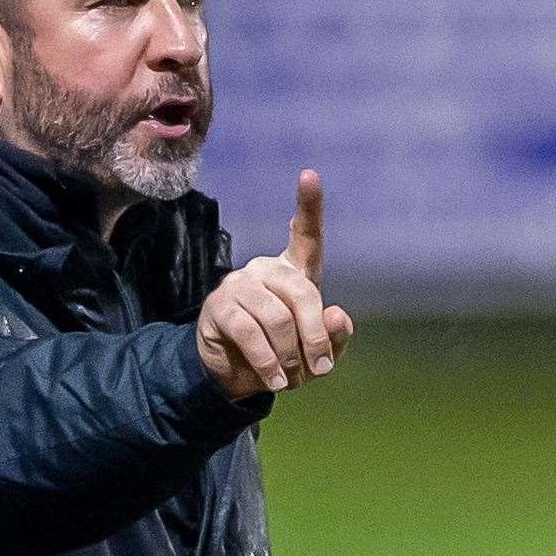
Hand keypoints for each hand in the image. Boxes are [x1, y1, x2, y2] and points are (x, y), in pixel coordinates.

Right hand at [196, 168, 354, 398]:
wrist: (235, 376)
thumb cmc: (283, 355)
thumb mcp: (316, 352)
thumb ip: (333, 335)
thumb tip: (337, 315)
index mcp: (293, 272)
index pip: (305, 236)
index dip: (309, 206)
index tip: (309, 174)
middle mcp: (265, 270)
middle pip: (302, 292)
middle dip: (315, 336)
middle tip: (319, 368)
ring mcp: (238, 285)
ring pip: (277, 317)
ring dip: (289, 357)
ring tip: (289, 380)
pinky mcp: (218, 307)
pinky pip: (250, 332)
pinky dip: (268, 363)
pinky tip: (273, 380)